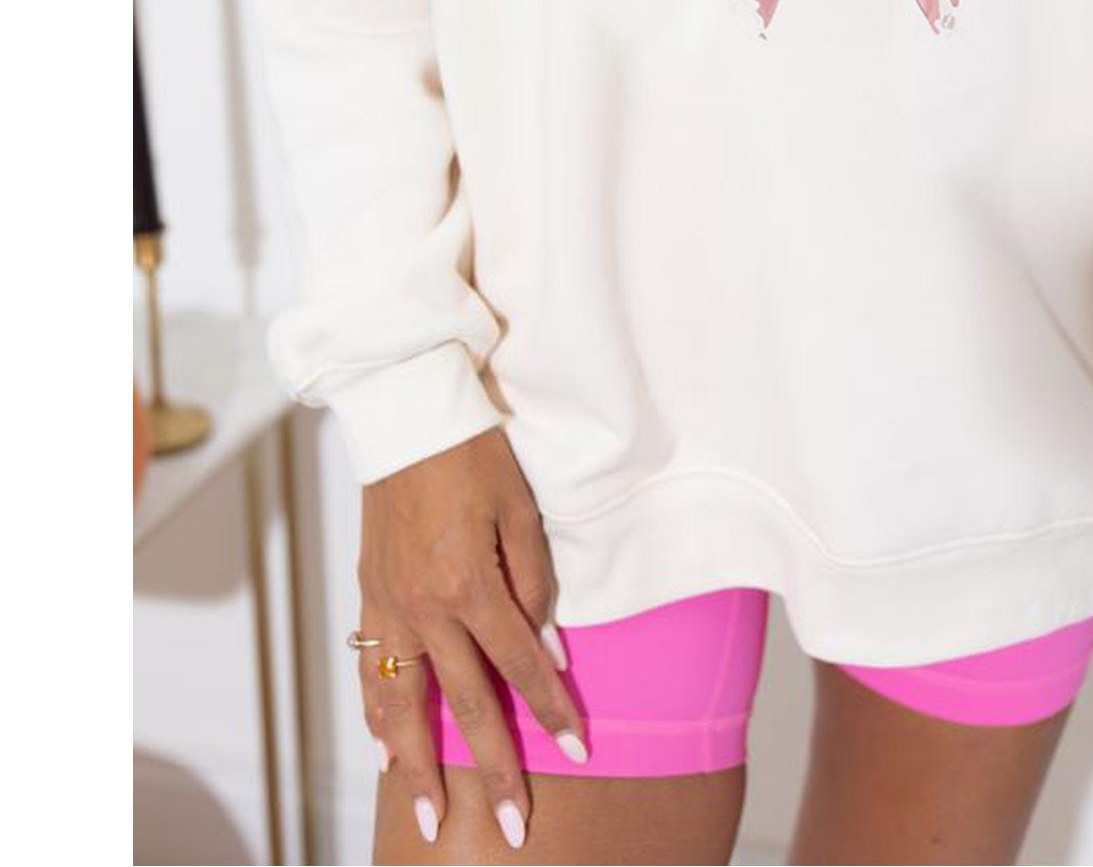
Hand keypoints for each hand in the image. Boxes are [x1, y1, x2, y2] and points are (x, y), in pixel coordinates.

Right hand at [357, 425, 585, 849]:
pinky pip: (370, 671)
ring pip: (402, 706)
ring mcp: (389, 605)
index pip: (519, 667)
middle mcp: (424, 608)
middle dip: (493, 770)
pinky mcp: (369, 593)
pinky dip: (376, 716)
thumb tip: (545, 647)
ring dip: (416, 768)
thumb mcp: (521, 508)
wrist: (406, 411)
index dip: (551, 712)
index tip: (578, 750)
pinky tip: (385, 750)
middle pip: (463, 706)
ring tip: (431, 816)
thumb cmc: (473, 451)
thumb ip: (534, 582)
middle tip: (514, 826)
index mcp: (469, 585)